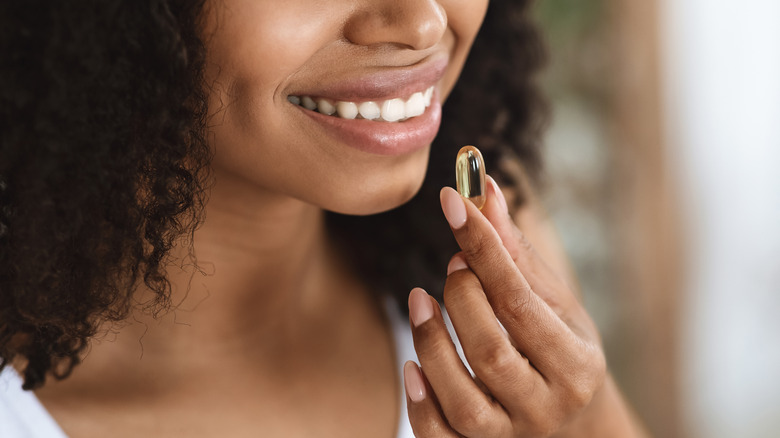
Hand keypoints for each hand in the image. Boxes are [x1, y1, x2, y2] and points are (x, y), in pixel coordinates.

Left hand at [403, 176, 607, 436]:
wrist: (574, 426)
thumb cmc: (558, 349)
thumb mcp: (551, 303)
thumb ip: (514, 252)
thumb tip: (482, 188)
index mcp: (575, 363)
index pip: (520, 300)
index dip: (483, 247)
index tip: (452, 201)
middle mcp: (547, 405)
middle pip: (491, 350)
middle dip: (460, 297)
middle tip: (451, 265)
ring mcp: (512, 435)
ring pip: (463, 399)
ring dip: (431, 342)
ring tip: (420, 299)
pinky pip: (442, 437)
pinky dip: (420, 404)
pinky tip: (411, 367)